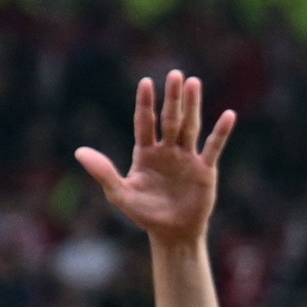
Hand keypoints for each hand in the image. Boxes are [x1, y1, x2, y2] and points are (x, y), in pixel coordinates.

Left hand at [76, 70, 232, 244]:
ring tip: (194, 82)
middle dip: (172, 98)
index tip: (146, 82)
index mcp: (145, 153)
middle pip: (169, 119)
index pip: (144, 122)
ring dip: (193, 106)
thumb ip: (103, 172)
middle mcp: (166, 150)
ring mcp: (186, 158)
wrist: (171, 232)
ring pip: (190, 127)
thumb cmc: (144, 213)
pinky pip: (212, 147)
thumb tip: (78, 152)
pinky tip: (228, 115)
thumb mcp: (120, 194)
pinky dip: (220, 132)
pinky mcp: (204, 169)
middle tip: (175, 73)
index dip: (145, 103)